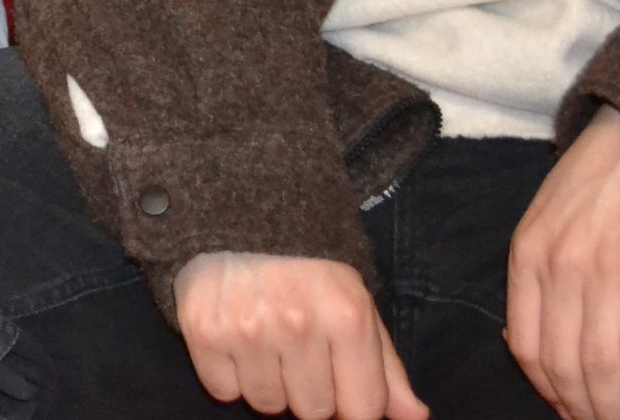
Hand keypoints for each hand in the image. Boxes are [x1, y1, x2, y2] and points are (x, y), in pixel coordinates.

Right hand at [176, 252, 427, 419]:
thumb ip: (387, 368)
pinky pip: (224, 392)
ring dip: (267, 381)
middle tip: (295, 347)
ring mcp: (248, 329)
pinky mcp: (204, 332)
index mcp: (347, 315)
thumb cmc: (307, 272)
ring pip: (267, 405)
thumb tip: (416, 418)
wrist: (234, 220)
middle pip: (313, 412)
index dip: (350, 401)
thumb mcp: (356, 306)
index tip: (337, 378)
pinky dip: (229, 374)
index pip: (362, 410)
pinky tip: (234, 337)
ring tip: (263, 338)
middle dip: (307, 388)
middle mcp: (298, 322)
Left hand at [506, 105, 619, 419]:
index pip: (526, 347)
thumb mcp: (548, 216)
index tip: (565, 409)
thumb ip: (537, 273)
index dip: (546, 391)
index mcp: (527, 254)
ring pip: (600, 366)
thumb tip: (528, 342)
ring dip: (610, 406)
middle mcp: (560, 267)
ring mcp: (606, 271)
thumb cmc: (604, 176)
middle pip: (562, 365)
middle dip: (579, 407)